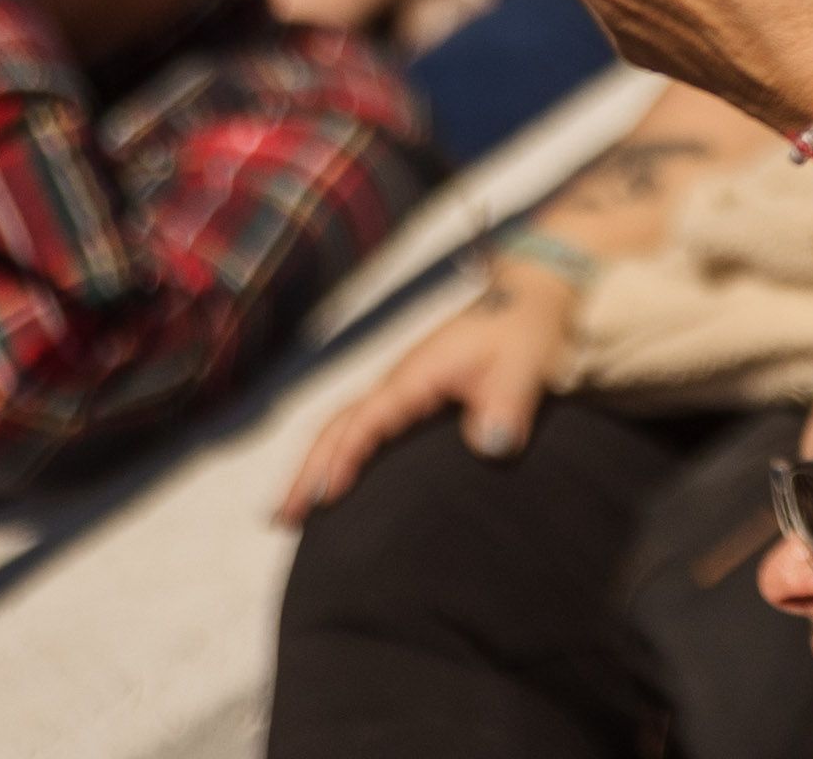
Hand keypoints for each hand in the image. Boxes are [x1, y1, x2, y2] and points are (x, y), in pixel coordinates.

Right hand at [279, 260, 580, 520]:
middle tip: (280, 519)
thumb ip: (508, 404)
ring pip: (345, 425)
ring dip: (316, 463)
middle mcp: (399, 380)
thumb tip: (491, 445)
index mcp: (416, 375)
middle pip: (337, 426)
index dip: (342, 459)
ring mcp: (403, 386)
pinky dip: (342, 451)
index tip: (323, 499)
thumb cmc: (527, 328)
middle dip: (307, 470)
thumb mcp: (524, 364)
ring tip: (292, 511)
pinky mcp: (414, 392)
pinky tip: (340, 480)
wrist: (532, 293)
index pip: (365, 421)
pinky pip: (365, 425)